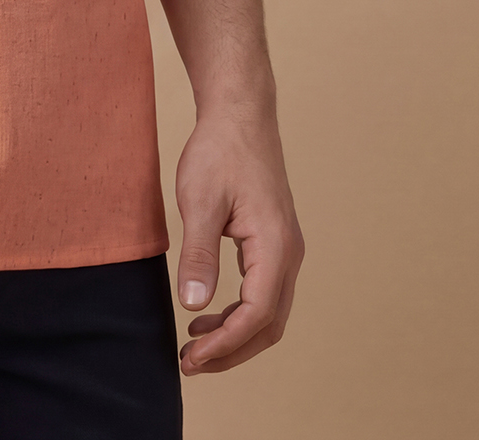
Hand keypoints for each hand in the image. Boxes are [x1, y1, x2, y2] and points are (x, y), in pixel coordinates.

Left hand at [174, 111, 302, 375]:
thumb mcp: (199, 202)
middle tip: (190, 363)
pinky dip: (238, 312)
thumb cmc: (219, 151)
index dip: (224, 345)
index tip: (191, 358)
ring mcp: (285, 248)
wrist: (239, 114)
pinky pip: (264, 292)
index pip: (256, 316)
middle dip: (231, 351)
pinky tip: (207, 311)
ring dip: (235, 335)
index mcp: (274, 246)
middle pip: (268, 324)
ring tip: (194, 344)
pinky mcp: (274, 242)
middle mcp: (288, 253)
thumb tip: (193, 305)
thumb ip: (198, 255)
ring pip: (268, 312)